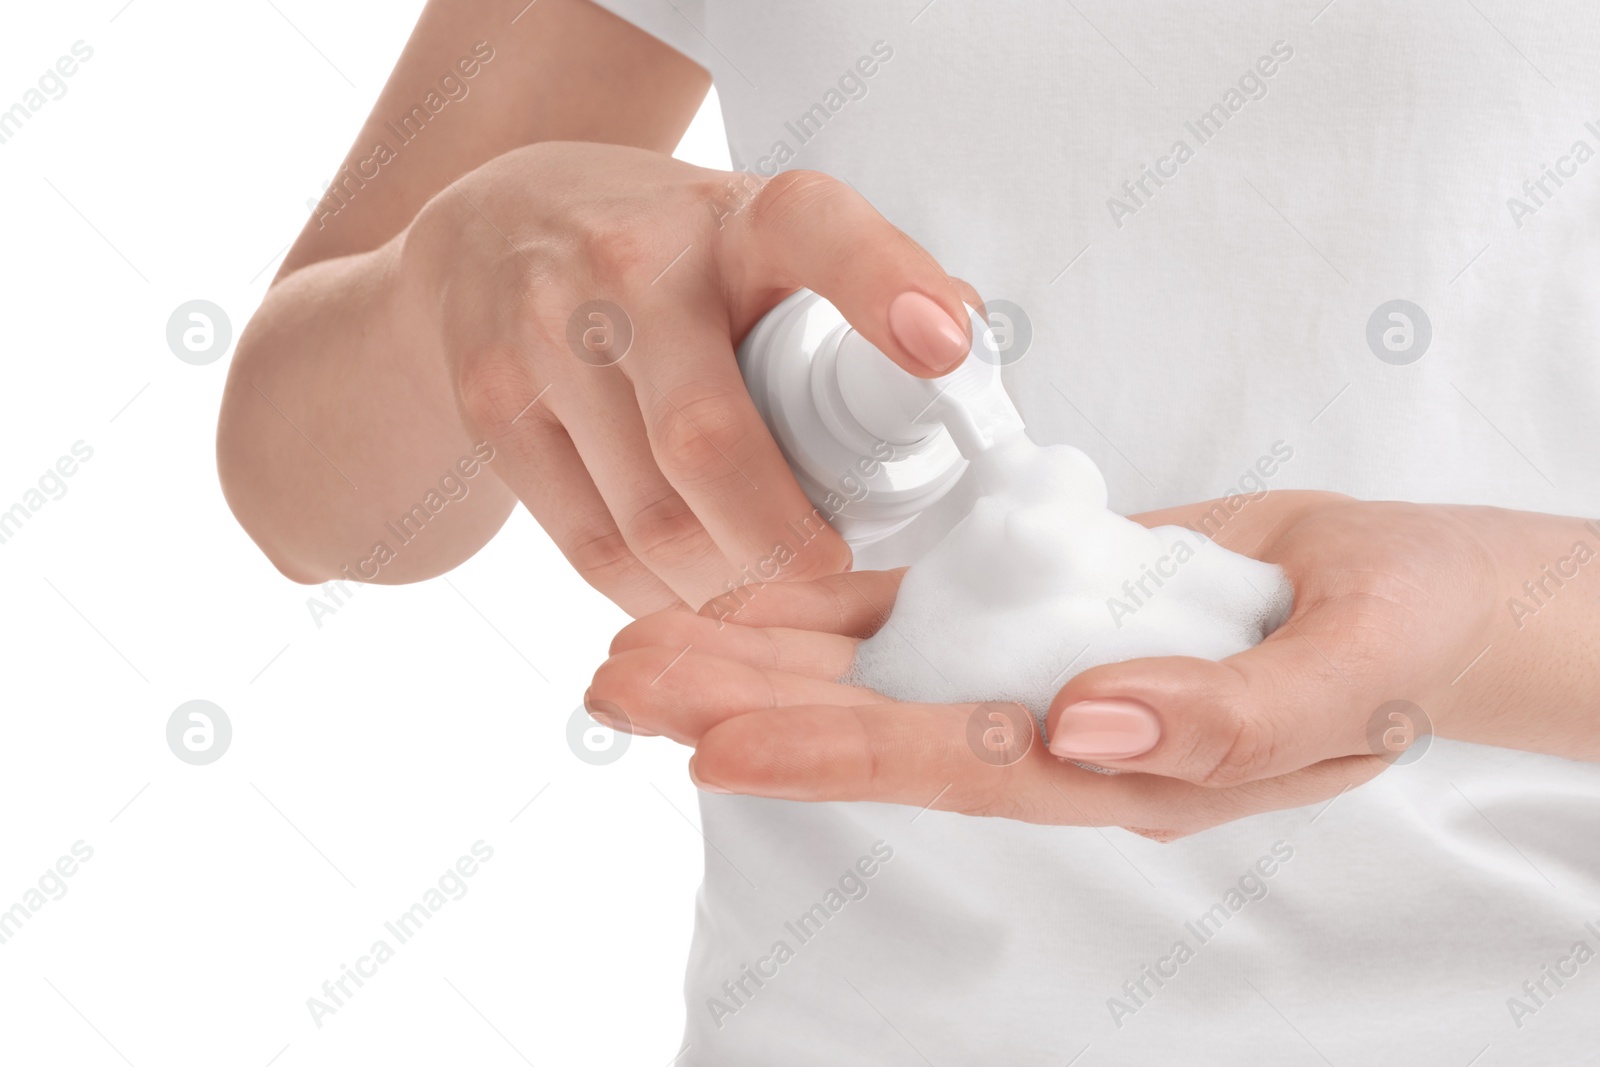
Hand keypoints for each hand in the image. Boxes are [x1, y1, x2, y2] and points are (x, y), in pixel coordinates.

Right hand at [402, 141, 981, 615]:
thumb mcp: (759, 234)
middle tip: (833, 574)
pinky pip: (589, 547)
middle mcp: (633, 267)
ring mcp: (547, 336)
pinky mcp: (493, 405)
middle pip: (710, 443)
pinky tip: (692, 593)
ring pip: (651, 521)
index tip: (947, 350)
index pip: (813, 229)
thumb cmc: (673, 251)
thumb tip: (973, 374)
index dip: (882, 286)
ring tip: (764, 591)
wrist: (492, 224)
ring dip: (726, 587)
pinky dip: (657, 597)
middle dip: (787, 545)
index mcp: (734, 218)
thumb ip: (857, 292)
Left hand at [587, 492, 1599, 836]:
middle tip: (617, 684)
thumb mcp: (1351, 679)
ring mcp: (1032, 664)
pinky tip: (748, 591)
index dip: (832, 748)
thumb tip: (1081, 723)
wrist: (1406, 586)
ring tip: (643, 642)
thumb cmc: (1399, 638)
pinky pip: (918, 606)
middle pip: (876, 718)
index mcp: (1118, 764)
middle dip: (745, 701)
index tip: (713, 742)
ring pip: (874, 661)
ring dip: (758, 650)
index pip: (952, 761)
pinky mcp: (1032, 604)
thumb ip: (1229, 717)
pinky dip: (830, 599)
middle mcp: (1051, 727)